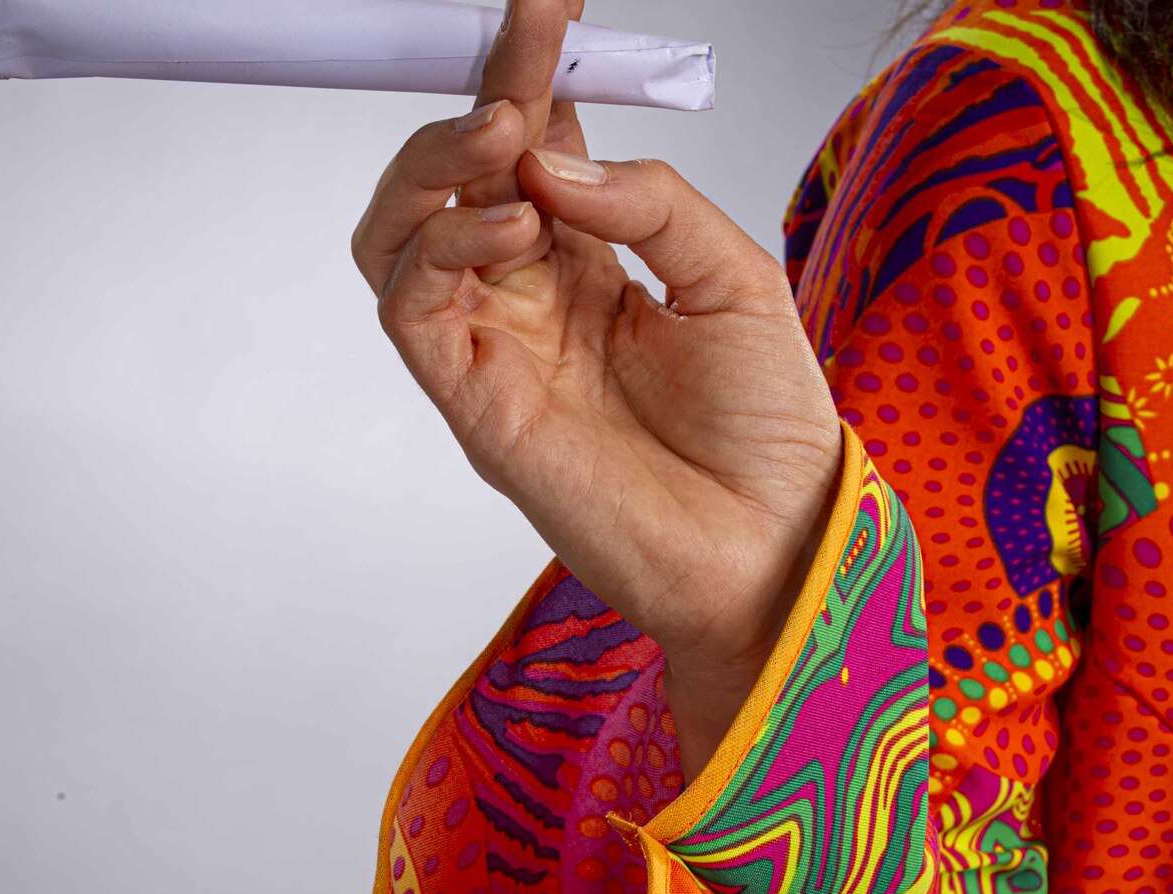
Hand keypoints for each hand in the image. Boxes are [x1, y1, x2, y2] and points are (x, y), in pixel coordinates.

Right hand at [351, 0, 841, 775]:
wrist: (772, 548)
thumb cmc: (767, 433)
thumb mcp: (734, 278)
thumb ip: (649, 203)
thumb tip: (546, 153)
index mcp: (594, 267)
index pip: (534, 146)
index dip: (530, 67)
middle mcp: (532, 303)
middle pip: (455, 177)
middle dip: (476, 100)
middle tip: (521, 65)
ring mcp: (497, 352)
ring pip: (400, 235)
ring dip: (436, 167)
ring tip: (504, 142)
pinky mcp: (476, 407)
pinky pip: (409, 307)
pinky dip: (440, 246)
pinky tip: (514, 224)